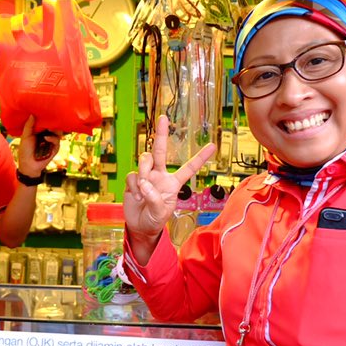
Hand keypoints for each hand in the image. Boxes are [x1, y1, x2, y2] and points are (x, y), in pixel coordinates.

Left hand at [17, 115, 60, 176]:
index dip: (47, 116)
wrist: (28, 165)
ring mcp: (52, 141)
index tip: (47, 109)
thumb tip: (32, 114)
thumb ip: (29, 125)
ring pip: (57, 132)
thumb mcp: (25, 136)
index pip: (46, 121)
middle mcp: (47, 135)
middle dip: (53, 121)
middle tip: (51, 115)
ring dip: (53, 129)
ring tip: (49, 127)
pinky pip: (56, 141)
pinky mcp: (55, 148)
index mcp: (40, 131)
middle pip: (54, 125)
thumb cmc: (25, 150)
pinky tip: (46, 138)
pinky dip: (52, 138)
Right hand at [124, 116, 216, 239]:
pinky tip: (135, 197)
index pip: (189, 168)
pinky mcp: (133, 180)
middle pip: (160, 151)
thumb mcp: (160, 213)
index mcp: (173, 183)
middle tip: (163, 118)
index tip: (213, 146)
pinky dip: (133, 186)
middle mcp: (160, 175)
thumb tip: (144, 182)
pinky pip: (132, 175)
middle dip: (161, 134)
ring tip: (142, 189)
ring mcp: (146, 176)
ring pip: (144, 160)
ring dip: (143, 170)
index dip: (200, 158)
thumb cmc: (155, 219)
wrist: (140, 227)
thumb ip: (154, 198)